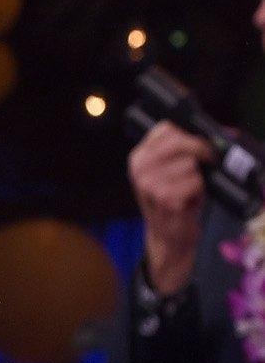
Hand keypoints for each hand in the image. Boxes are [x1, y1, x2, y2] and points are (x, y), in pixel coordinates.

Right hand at [129, 120, 213, 295]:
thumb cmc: (176, 197)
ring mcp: (149, 184)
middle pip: (181, 142)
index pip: (167, 128)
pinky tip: (190, 199)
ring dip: (198, 177)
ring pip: (191, 163)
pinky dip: (199, 190)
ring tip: (190, 188)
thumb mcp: (173, 169)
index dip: (189, 134)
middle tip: (204, 165)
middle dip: (199, 152)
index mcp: (139, 156)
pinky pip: (195, 181)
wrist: (169, 234)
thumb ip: (186, 147)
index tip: (197, 146)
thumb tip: (224, 131)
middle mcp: (139, 168)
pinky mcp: (165, 198)